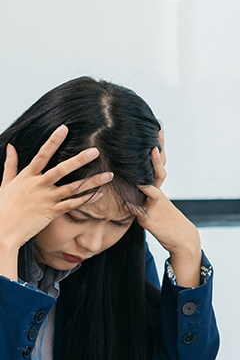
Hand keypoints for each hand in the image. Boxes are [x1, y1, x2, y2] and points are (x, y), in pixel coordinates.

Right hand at [0, 125, 111, 253]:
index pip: (42, 155)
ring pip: (73, 188)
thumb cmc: (3, 207)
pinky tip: (100, 194)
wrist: (2, 230)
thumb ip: (10, 165)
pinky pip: (73, 205)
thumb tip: (11, 146)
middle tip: (96, 151)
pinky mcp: (52, 212)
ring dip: (92, 181)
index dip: (53, 141)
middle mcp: (38, 185)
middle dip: (79, 160)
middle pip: (61, 169)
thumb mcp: (5, 183)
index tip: (64, 128)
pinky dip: (86, 200)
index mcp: (27, 176)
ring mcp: (46, 199)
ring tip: (109, 175)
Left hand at [132, 131, 201, 287]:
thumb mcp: (153, 208)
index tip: (159, 130)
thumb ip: (140, 200)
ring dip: (153, 167)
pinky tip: (131, 196)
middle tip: (156, 135)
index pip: (159, 165)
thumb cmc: (166, 224)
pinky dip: (136, 202)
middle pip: (159, 168)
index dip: (160, 148)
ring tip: (151, 153)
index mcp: (157, 189)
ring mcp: (155, 203)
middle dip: (158, 151)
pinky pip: (142, 207)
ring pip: (153, 183)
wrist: (181, 239)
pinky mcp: (150, 216)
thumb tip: (126, 196)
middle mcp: (157, 192)